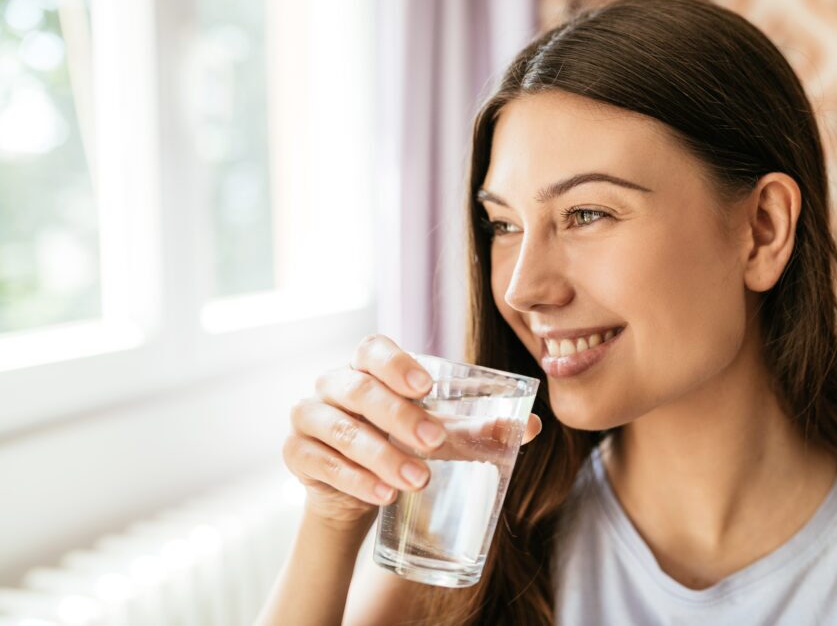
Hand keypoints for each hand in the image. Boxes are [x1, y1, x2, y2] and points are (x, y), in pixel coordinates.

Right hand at [282, 334, 542, 528]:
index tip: (426, 386)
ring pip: (339, 428)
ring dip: (381, 455)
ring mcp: (309, 417)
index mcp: (368, 368)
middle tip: (434, 443)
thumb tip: (533, 427)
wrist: (359, 492)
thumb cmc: (404, 447)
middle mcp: (334, 384)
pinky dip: (354, 479)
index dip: (396, 362)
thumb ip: (480, 430)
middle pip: (359, 389)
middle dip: (398, 416)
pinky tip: (383, 494)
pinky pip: (320, 462)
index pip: (373, 349)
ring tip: (417, 480)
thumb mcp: (442, 436)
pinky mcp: (296, 453)